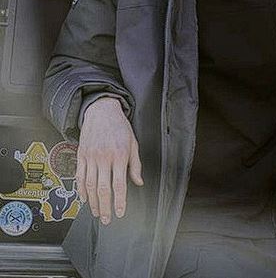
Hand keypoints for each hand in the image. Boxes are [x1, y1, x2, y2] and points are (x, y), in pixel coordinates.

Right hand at [75, 97, 143, 224]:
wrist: (102, 112)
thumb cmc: (120, 127)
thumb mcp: (133, 144)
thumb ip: (135, 165)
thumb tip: (139, 182)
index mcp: (120, 155)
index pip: (119, 185)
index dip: (119, 202)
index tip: (120, 213)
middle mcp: (104, 158)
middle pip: (103, 189)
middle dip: (105, 207)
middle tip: (106, 220)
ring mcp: (90, 157)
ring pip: (90, 185)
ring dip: (93, 202)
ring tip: (96, 213)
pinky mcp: (81, 155)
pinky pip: (80, 177)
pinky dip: (81, 190)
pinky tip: (85, 199)